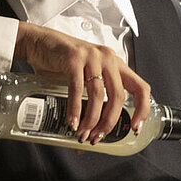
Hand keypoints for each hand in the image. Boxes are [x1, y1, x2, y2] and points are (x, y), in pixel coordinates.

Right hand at [14, 22, 150, 142]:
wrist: (38, 43)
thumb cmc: (62, 64)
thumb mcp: (85, 78)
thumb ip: (91, 101)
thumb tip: (90, 135)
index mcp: (116, 65)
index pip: (141, 87)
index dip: (142, 109)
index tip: (135, 128)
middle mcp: (108, 59)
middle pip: (118, 96)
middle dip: (108, 122)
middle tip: (97, 137)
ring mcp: (92, 56)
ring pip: (98, 95)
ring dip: (91, 119)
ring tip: (83, 133)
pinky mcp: (74, 58)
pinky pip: (77, 89)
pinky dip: (75, 109)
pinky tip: (73, 122)